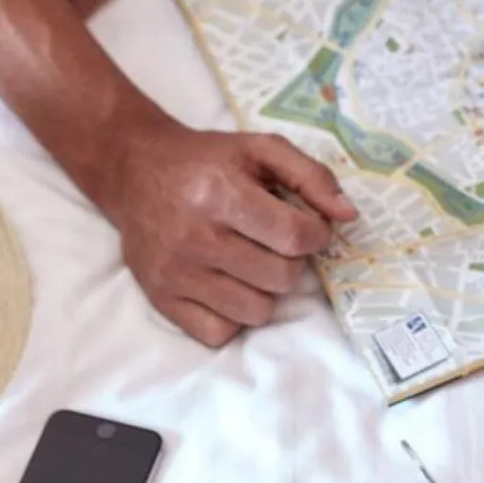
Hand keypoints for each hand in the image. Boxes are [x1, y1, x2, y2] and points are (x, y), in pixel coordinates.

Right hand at [110, 123, 359, 347]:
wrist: (135, 171)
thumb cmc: (207, 160)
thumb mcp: (261, 149)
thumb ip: (311, 177)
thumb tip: (348, 216)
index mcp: (220, 194)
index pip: (295, 237)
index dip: (317, 236)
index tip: (309, 229)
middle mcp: (195, 238)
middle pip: (281, 279)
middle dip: (292, 262)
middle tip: (276, 244)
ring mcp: (176, 274)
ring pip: (255, 312)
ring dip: (265, 291)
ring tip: (251, 264)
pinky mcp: (160, 299)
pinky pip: (219, 333)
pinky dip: (232, 315)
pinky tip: (227, 285)